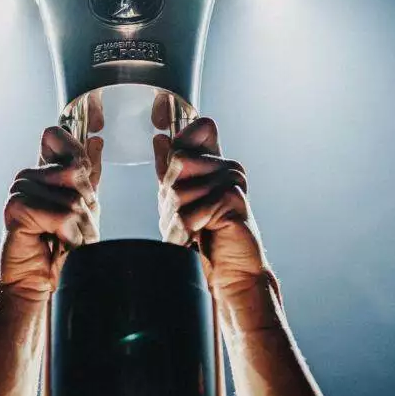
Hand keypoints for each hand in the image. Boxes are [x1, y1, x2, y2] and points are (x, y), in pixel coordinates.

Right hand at [0, 126, 102, 299]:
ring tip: (67, 241)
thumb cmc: (61, 246)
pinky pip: (59, 216)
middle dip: (87, 207)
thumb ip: (89, 175)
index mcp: (43, 170)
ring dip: (80, 227)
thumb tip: (96, 140)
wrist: (38, 282)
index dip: (75, 148)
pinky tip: (58, 247)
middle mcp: (28, 175)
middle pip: (76, 172)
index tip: (84, 174)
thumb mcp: (85, 207)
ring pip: (71, 198)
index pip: (55, 135)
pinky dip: (68, 236)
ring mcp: (19, 189)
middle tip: (76, 229)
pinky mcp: (15, 208)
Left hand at [154, 115, 270, 296]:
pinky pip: (194, 208)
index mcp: (213, 162)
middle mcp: (227, 167)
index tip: (167, 124)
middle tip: (184, 218)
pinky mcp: (234, 199)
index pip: (200, 129)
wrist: (229, 271)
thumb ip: (170, 170)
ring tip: (193, 229)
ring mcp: (233, 181)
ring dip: (178, 217)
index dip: (184, 133)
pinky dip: (189, 227)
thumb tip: (160, 138)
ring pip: (181, 188)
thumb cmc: (203, 236)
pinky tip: (200, 235)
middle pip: (179, 161)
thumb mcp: (178, 201)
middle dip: (171, 196)